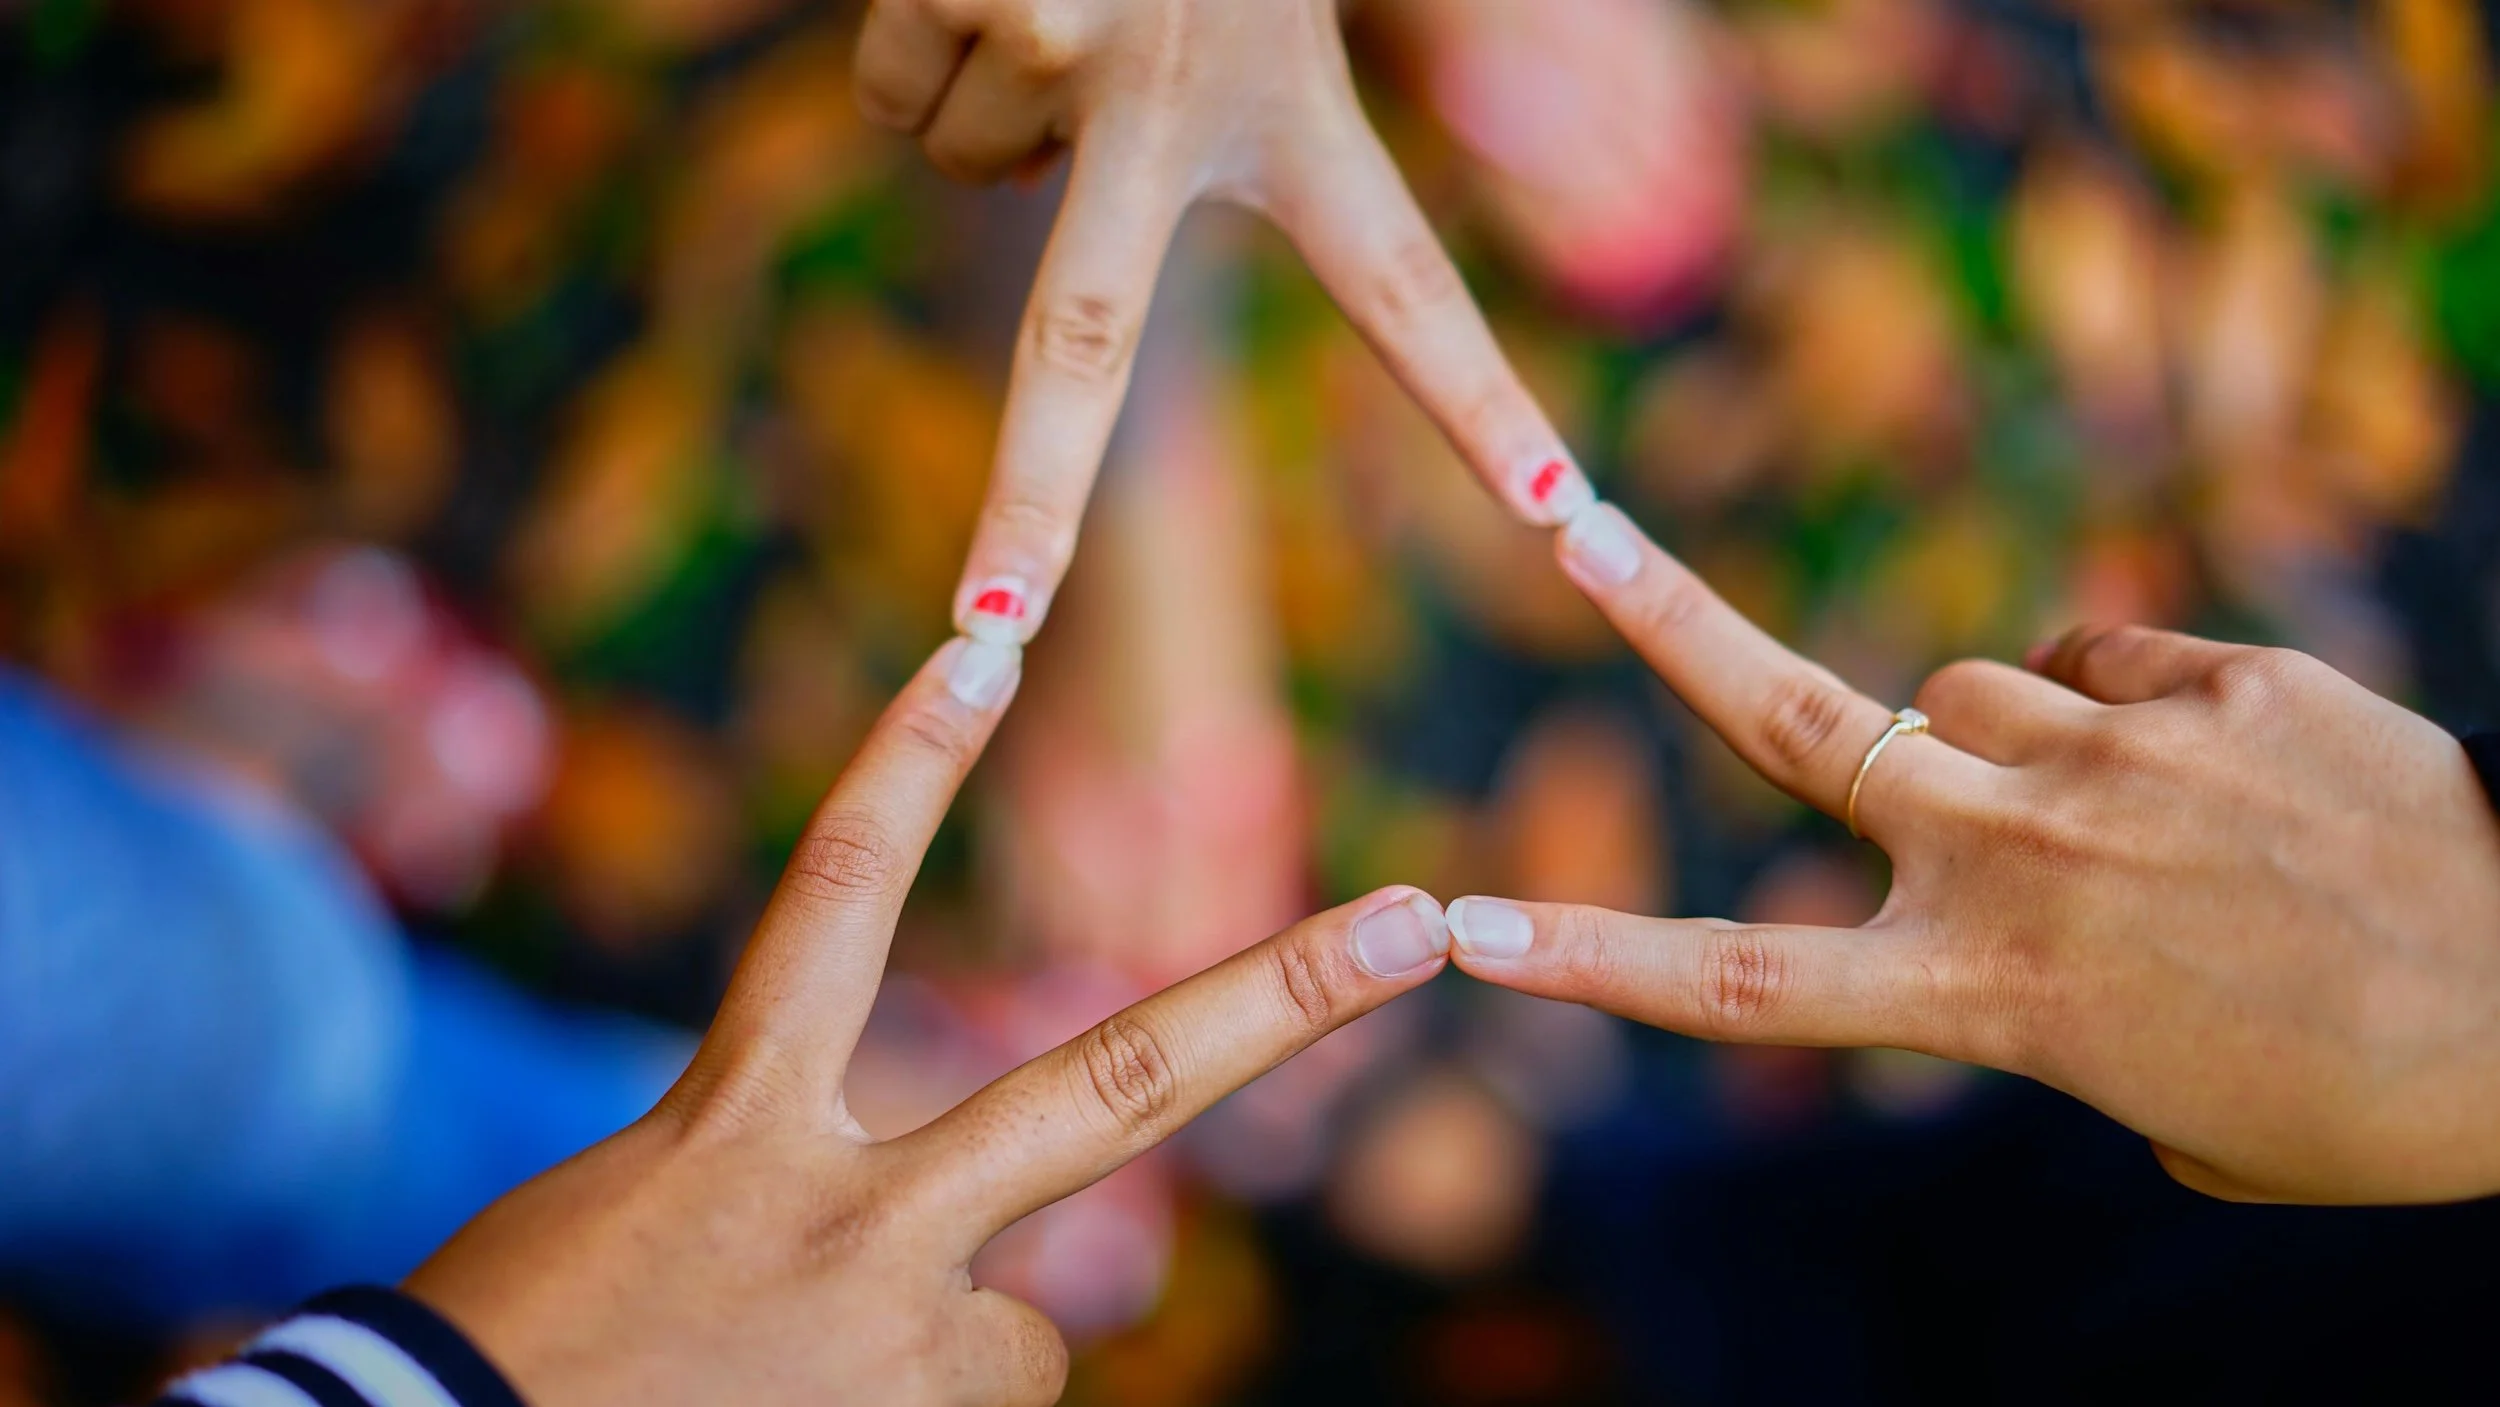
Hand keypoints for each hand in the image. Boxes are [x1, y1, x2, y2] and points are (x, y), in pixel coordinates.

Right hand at [402, 636, 1453, 1404]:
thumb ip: (804, 1177)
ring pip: (1024, 1337)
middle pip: (1113, 1088)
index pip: (836, 896)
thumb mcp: (656, 1210)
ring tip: (801, 1384)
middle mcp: (841, 1208)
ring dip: (947, 1351)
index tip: (983, 646)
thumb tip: (965, 1258)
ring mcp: (894, 1334)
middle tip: (1421, 927)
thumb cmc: (523, 1344)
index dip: (912, 764)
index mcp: (734, 1121)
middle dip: (1285, 1001)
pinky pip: (985, 1406)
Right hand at [851, 0, 1590, 645]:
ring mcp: (1072, 47)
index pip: (1409, 288)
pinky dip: (911, 39)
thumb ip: (1222, 92)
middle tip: (989, 638)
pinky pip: (891, 93)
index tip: (1570, 523)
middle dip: (1027, 510)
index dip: (1479, 410)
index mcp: (1302, 103)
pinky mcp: (977, 1)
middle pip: (1084, 349)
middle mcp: (1185, 97)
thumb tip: (1017, 146)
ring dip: (974, 89)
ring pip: (956, 162)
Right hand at [1447, 503, 2499, 1204]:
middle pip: (1791, 721)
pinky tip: (2219, 767)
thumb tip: (2025, 870)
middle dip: (1656, 617)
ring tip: (2118, 807)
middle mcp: (2020, 859)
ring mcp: (2116, 755)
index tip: (1465, 936)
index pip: (1744, 987)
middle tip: (1559, 519)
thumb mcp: (2161, 1107)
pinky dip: (2123, 705)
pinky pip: (2103, 659)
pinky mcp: (2219, 681)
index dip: (1593, 962)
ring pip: (1964, 687)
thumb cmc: (2360, 1095)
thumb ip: (2045, 993)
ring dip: (1996, 734)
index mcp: (1991, 998)